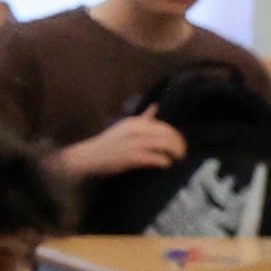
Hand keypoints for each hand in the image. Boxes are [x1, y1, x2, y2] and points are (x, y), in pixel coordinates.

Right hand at [64, 114, 186, 177]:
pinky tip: (165, 164)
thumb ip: (143, 118)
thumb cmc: (108, 143)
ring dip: (175, 153)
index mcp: (135, 122)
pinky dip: (164, 162)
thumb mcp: (125, 126)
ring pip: (164, 145)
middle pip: (167, 135)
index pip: (164, 126)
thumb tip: (156, 105)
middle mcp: (135, 131)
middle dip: (178, 144)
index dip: (176, 136)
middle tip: (182, 153)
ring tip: (177, 159)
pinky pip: (156, 158)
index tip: (180, 144)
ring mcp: (133, 144)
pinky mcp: (132, 157)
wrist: (88, 156)